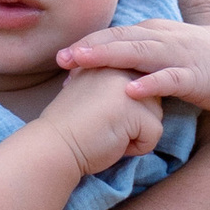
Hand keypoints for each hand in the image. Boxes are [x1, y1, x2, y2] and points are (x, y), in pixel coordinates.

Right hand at [46, 66, 166, 179]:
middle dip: (134, 121)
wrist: (53, 145)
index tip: (101, 116)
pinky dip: (137, 148)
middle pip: (152, 100)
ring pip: (156, 117)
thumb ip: (112, 85)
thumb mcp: (90, 92)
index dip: (127, 108)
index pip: (140, 84)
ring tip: (107, 132)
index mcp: (108, 61)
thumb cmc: (70, 126)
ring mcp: (129, 87)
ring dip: (136, 134)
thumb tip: (139, 89)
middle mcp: (120, 67)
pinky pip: (154, 135)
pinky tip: (112, 142)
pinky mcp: (135, 109)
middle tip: (102, 125)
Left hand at [56, 17, 209, 113]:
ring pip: (139, 53)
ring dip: (109, 57)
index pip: (114, 36)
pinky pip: (169, 79)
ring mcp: (178, 56)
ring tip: (83, 63)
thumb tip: (109, 62)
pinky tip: (130, 90)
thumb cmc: (203, 60)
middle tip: (61, 58)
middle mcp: (162, 38)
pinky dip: (149, 83)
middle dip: (89, 48)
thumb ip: (140, 52)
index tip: (62, 59)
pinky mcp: (195, 75)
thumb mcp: (167, 50)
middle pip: (120, 40)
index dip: (88, 46)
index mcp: (153, 32)